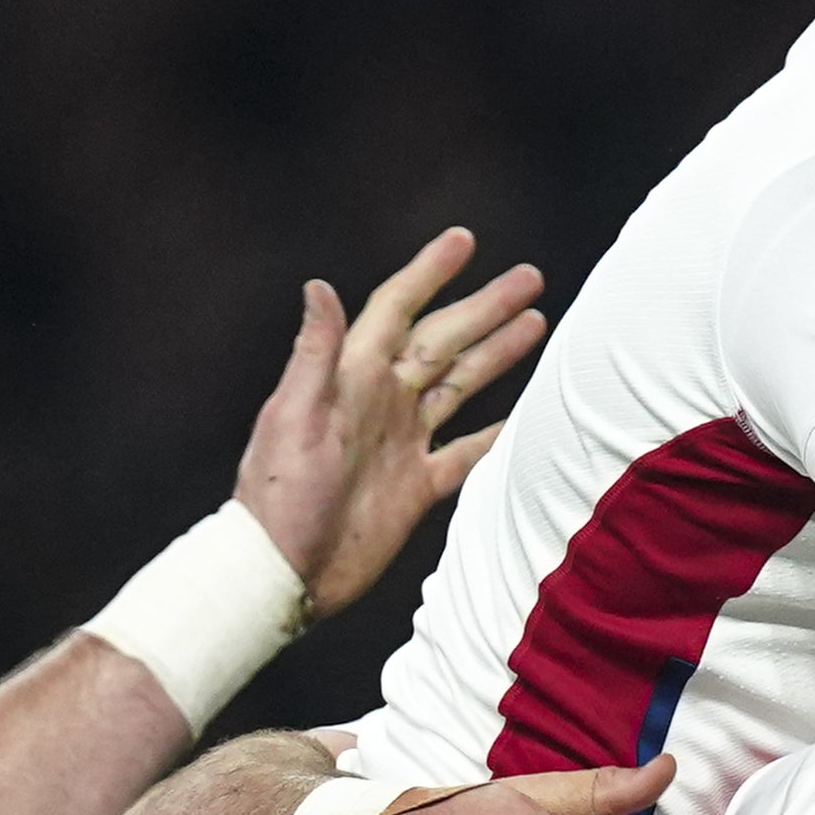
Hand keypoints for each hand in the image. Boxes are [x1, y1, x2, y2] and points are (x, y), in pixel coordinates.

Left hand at [236, 228, 550, 612]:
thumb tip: (319, 286)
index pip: (398, 310)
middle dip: (486, 308)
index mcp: (353, 378)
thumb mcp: (292, 418)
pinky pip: (467, 454)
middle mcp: (383, 402)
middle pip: (444, 340)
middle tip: (529, 279)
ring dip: (497, 355)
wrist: (284, 573)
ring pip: (461, 386)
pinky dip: (496, 435)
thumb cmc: (278, 497)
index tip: (464, 241)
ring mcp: (403, 443)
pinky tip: (525, 419)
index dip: (430, 273)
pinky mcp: (416, 487)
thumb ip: (314, 354)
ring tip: (537, 324)